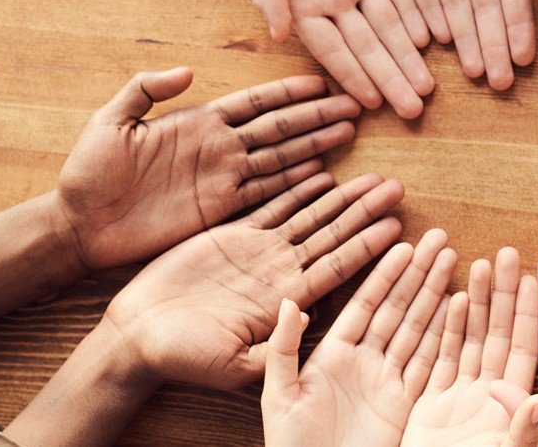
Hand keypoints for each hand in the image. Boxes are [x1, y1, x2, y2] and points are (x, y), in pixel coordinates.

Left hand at [56, 69, 360, 270]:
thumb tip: (186, 71)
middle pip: (278, 128)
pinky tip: (320, 175)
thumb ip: (145, 91)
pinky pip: (263, 194)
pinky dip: (293, 185)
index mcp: (198, 122)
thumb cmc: (88, 172)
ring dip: (314, 146)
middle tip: (354, 106)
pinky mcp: (218, 210)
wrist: (79, 224)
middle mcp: (218, 148)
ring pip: (280, 159)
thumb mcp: (110, 122)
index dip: (288, 92)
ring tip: (347, 133)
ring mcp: (221, 179)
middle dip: (316, 116)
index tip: (322, 82)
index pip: (254, 102)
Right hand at [99, 173, 404, 388]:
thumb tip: (309, 318)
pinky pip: (271, 204)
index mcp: (286, 300)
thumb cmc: (185, 358)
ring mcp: (260, 252)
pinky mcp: (234, 236)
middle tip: (398, 188)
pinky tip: (321, 172)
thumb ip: (276, 346)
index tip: (398, 227)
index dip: (368, 247)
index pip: (338, 267)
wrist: (138, 336)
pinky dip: (296, 188)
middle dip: (365, 212)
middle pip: (333, 235)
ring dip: (341, 196)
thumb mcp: (236, 364)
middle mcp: (280, 272)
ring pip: (310, 216)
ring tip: (373, 176)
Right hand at [227, 0, 435, 117]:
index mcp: (301, 3)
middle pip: (368, 45)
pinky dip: (420, 13)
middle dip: (391, 76)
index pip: (332, 49)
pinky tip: (435, 39)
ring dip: (409, 56)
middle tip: (415, 107)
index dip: (353, 75)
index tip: (372, 103)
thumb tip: (279, 34)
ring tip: (428, 87)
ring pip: (391, 24)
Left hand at [263, 230, 456, 446]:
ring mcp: (387, 381)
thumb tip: (290, 302)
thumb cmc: (290, 445)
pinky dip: (445, 336)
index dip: (385, 274)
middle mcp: (363, 361)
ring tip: (452, 262)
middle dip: (418, 275)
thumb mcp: (279, 395)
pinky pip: (429, 362)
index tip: (403, 244)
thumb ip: (283, 348)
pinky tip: (459, 308)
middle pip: (397, 309)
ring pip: (417, 329)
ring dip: (436, 296)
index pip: (365, 303)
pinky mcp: (405, 404)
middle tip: (439, 241)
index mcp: (333, 354)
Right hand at [401, 248, 537, 446]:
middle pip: (496, 335)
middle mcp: (486, 398)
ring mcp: (457, 400)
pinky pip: (438, 360)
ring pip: (466, 340)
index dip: (529, 313)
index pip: (522, 349)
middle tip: (508, 252)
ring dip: (472, 302)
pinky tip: (450, 299)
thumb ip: (524, 434)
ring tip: (476, 261)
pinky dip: (443, 331)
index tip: (536, 276)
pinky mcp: (428, 408)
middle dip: (501, 294)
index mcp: (510, 408)